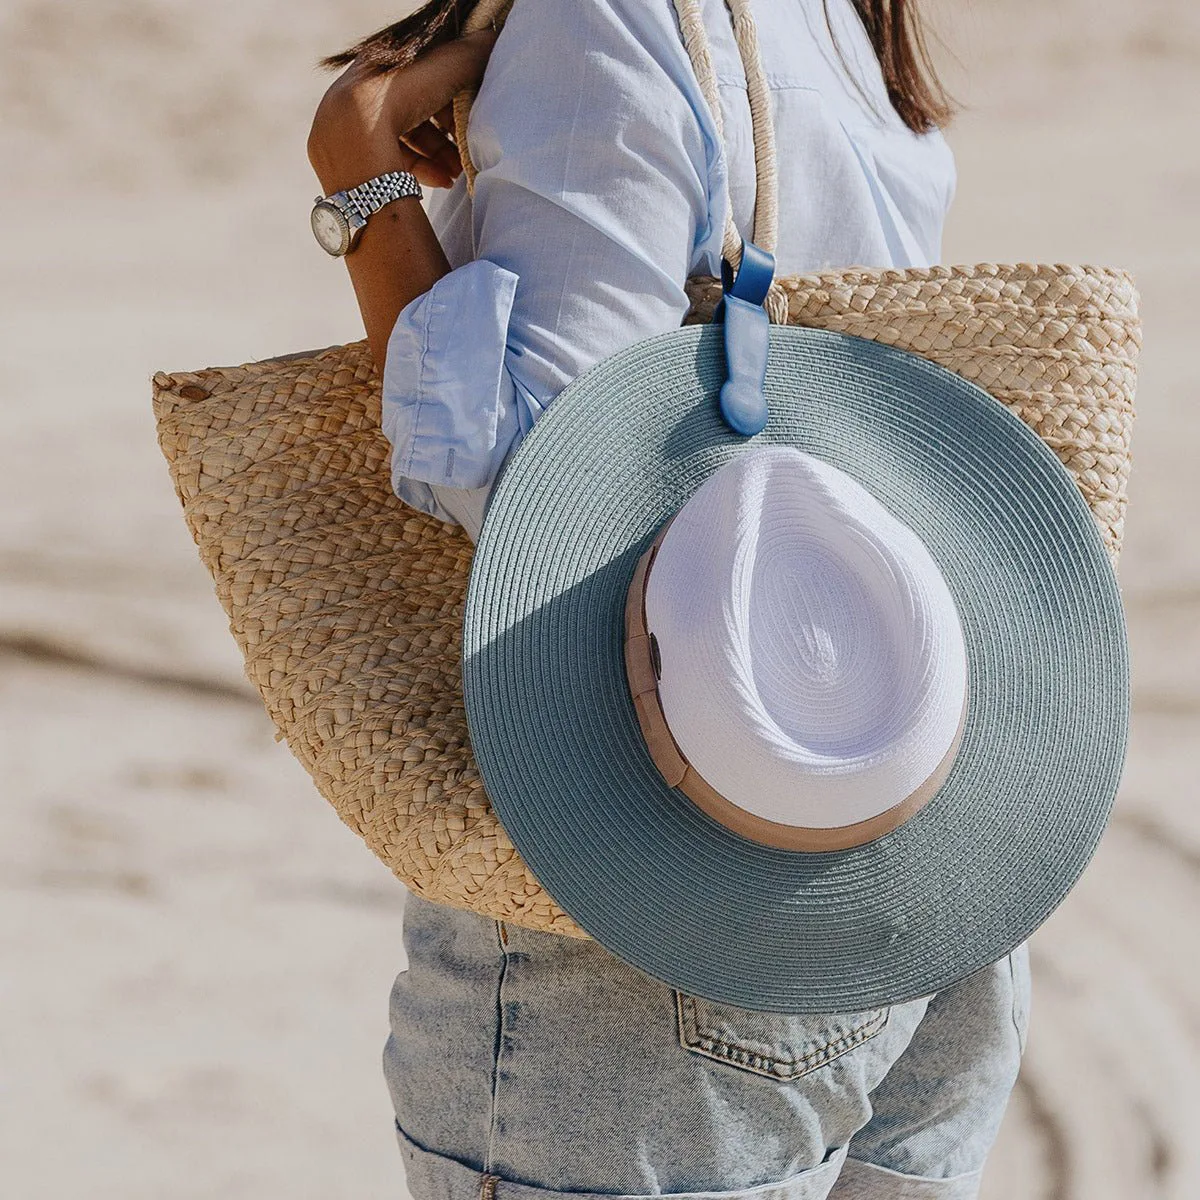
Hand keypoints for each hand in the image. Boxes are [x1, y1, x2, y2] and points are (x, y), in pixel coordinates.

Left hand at [307, 27, 498, 194]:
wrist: (359, 143)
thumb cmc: (398, 96)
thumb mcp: (441, 68)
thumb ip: (468, 55)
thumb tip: (491, 39)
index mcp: (377, 68)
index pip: (420, 80)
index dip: (450, 97)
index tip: (471, 115)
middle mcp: (363, 98)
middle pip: (415, 114)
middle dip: (447, 134)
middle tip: (468, 150)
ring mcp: (357, 134)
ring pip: (406, 142)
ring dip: (439, 156)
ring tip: (459, 171)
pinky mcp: (356, 164)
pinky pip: (393, 164)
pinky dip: (422, 171)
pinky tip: (444, 181)